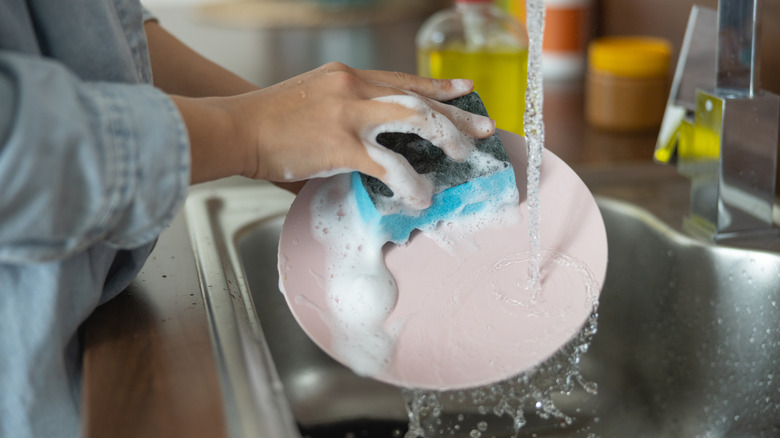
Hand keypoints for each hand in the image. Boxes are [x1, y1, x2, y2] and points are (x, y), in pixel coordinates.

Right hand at [178, 63, 495, 207]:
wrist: (235, 126)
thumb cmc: (267, 120)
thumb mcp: (312, 102)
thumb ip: (345, 121)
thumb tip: (368, 152)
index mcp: (347, 76)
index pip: (402, 78)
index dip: (437, 84)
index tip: (463, 89)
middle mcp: (353, 87)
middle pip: (418, 96)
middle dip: (455, 113)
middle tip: (482, 128)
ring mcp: (349, 114)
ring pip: (414, 119)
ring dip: (445, 137)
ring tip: (465, 156)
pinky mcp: (341, 144)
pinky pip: (389, 165)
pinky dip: (410, 182)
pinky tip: (421, 195)